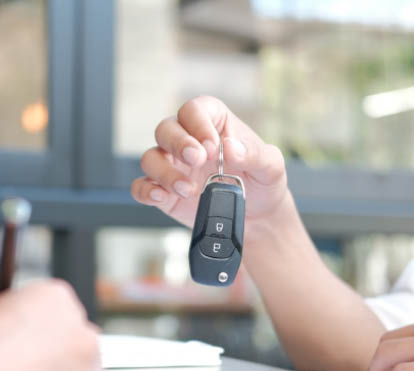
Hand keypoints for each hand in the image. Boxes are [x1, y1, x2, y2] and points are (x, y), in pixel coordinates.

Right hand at [131, 96, 288, 228]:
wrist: (257, 217)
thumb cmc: (263, 182)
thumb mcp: (271, 166)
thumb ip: (255, 154)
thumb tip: (232, 147)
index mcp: (213, 123)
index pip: (194, 109)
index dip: (198, 123)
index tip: (212, 144)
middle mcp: (188, 141)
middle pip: (166, 129)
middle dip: (178, 143)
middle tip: (197, 160)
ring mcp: (173, 166)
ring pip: (151, 158)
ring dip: (164, 172)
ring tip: (188, 189)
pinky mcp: (165, 191)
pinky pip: (142, 186)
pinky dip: (147, 191)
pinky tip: (162, 198)